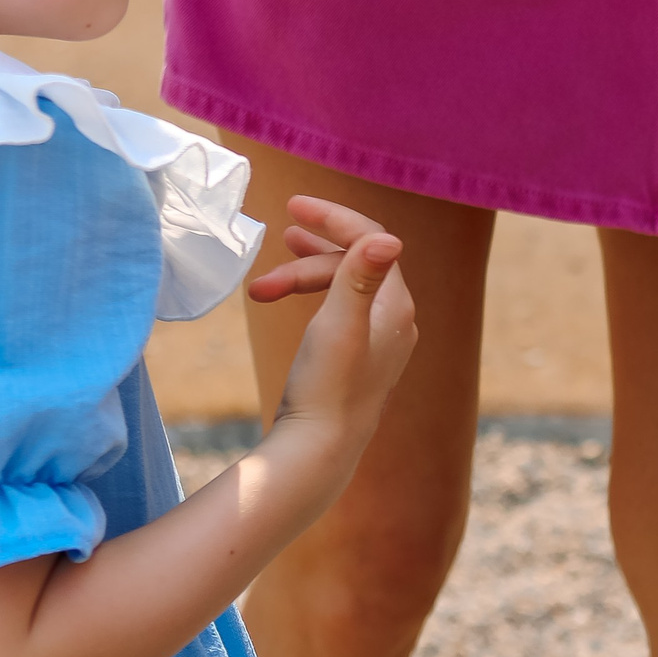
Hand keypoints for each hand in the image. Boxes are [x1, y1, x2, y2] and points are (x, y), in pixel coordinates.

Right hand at [249, 197, 415, 447]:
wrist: (320, 449)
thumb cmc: (327, 387)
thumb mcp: (339, 324)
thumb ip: (359, 277)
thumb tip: (388, 236)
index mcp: (396, 306)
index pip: (371, 241)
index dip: (332, 218)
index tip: (293, 206)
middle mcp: (396, 320)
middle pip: (355, 262)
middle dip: (312, 252)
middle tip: (278, 239)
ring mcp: (379, 341)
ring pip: (344, 287)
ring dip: (303, 277)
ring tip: (261, 287)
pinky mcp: (359, 359)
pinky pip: (340, 309)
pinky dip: (312, 298)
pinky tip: (289, 306)